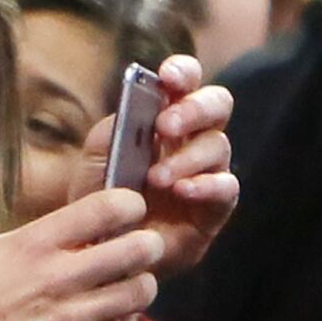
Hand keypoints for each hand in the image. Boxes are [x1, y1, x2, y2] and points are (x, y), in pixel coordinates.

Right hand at [0, 185, 165, 320]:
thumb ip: (39, 240)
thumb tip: (83, 228)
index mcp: (33, 244)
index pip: (106, 208)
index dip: (129, 205)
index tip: (130, 211)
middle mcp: (56, 278)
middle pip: (136, 249)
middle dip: (148, 245)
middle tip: (143, 248)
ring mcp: (68, 319)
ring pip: (137, 293)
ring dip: (139, 286)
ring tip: (128, 285)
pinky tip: (97, 318)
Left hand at [108, 54, 236, 277]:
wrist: (103, 247)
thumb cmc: (101, 195)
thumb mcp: (94, 161)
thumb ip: (109, 132)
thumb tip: (131, 109)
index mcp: (164, 116)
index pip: (185, 82)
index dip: (183, 72)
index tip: (168, 77)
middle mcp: (192, 138)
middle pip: (217, 104)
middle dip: (193, 109)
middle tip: (165, 126)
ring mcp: (207, 171)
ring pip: (218, 145)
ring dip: (187, 157)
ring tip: (157, 177)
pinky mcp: (215, 207)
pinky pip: (227, 187)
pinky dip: (207, 185)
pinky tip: (184, 191)